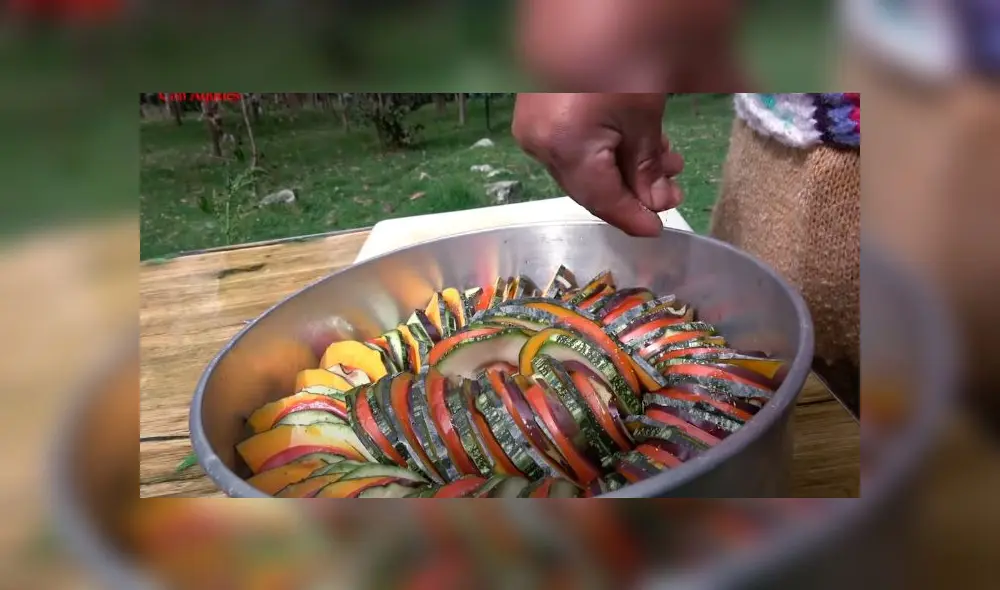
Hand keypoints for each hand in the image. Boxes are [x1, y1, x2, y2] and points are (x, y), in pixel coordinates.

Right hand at [512, 93, 683, 236]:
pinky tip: (636, 136)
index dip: (632, 217)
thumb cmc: (628, 48)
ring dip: (624, 165)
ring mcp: (532, 120)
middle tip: (672, 189)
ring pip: (581, 161)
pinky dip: (605, 143)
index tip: (658, 230)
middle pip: (587, 184)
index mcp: (562, 144)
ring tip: (666, 157)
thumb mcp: (646, 112)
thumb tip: (656, 204)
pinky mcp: (536, 103)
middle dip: (633, 189)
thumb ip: (648, 166)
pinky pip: (571, 139)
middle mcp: (537, 138)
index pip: (600, 199)